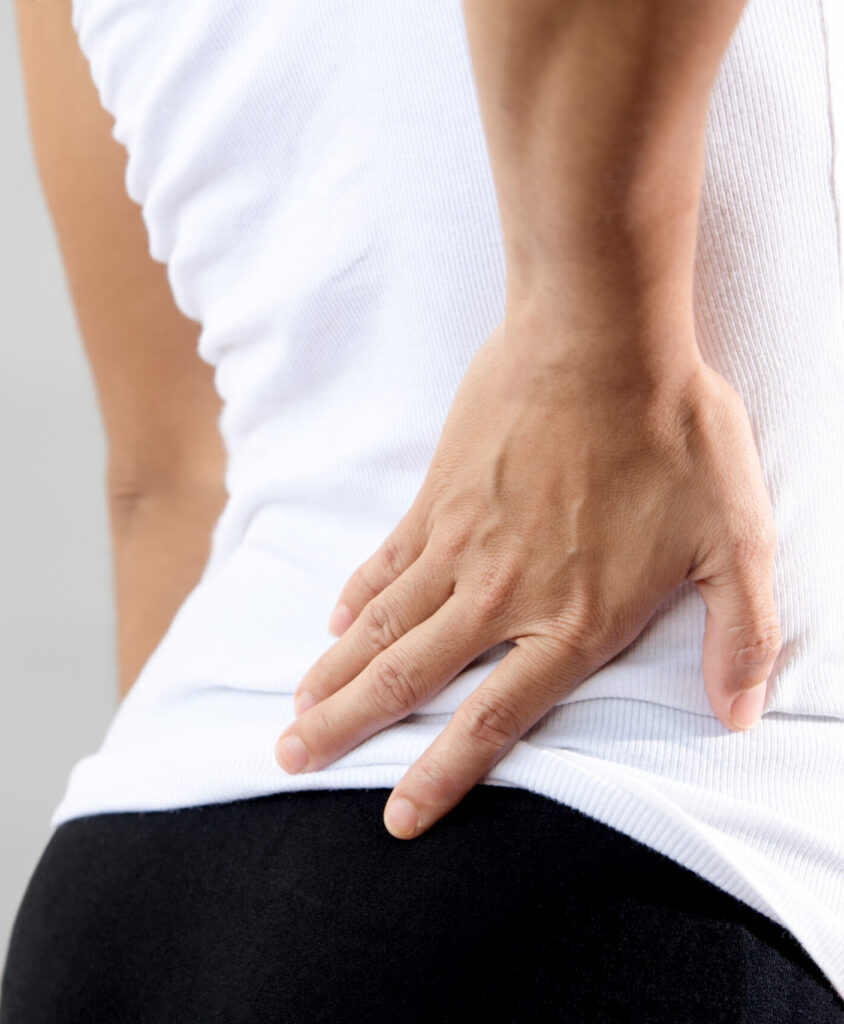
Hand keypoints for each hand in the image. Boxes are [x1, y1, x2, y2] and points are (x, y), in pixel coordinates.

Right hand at [274, 320, 781, 838]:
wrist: (602, 338)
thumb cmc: (673, 435)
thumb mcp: (736, 539)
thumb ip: (742, 635)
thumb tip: (741, 714)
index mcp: (571, 620)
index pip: (491, 721)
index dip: (439, 776)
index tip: (395, 817)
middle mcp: (502, 595)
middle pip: (408, 678)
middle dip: (346, 728)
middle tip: (288, 758)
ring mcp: (461, 543)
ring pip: (383, 625)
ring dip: (334, 672)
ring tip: (295, 710)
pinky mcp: (440, 496)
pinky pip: (387, 559)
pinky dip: (357, 596)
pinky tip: (335, 621)